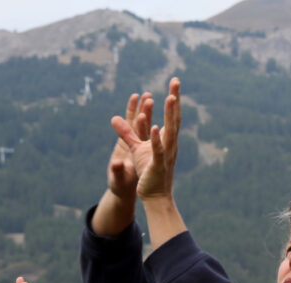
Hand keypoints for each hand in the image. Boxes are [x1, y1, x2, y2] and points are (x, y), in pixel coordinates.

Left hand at [112, 78, 181, 201]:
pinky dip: (156, 138)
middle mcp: (169, 143)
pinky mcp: (157, 164)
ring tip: (169, 98)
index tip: (174, 80)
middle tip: (176, 80)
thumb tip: (114, 117)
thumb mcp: (135, 148)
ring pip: (168, 131)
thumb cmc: (148, 171)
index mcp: (165, 138)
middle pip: (173, 117)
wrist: (154, 195)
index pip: (171, 114)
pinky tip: (154, 126)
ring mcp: (165, 153)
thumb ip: (126, 132)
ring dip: (169, 114)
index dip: (172, 98)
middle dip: (174, 99)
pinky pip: (157, 149)